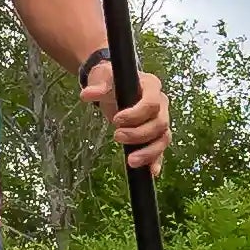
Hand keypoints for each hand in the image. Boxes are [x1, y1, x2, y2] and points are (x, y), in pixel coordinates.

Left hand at [87, 52, 170, 171]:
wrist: (114, 86)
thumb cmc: (111, 79)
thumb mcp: (102, 77)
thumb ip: (97, 86)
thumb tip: (86, 95)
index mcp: (151, 86)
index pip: (152, 102)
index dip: (136, 114)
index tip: (116, 120)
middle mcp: (161, 104)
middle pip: (160, 123)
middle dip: (139, 134)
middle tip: (116, 136)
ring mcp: (160, 120)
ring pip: (163, 138)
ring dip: (149, 152)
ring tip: (130, 161)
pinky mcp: (155, 135)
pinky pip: (161, 149)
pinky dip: (156, 160)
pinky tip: (150, 172)